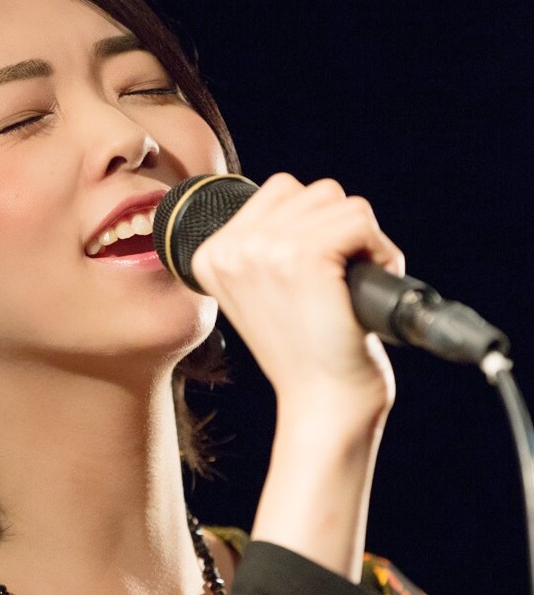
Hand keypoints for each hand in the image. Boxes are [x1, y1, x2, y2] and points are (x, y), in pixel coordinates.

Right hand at [190, 174, 403, 579]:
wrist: (322, 403)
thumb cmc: (303, 352)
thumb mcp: (261, 292)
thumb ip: (263, 246)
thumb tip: (304, 201)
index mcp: (211, 255)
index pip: (279, 191)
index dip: (312, 228)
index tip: (308, 281)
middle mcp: (231, 248)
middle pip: (310, 191)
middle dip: (337, 230)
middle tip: (333, 284)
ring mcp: (264, 250)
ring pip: (337, 201)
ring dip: (359, 239)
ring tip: (347, 286)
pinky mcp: (304, 256)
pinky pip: (360, 218)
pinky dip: (381, 251)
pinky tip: (363, 289)